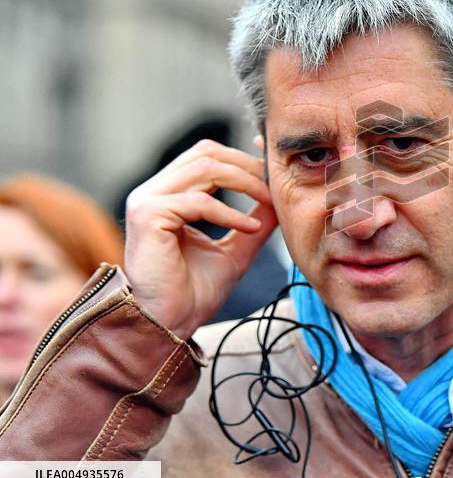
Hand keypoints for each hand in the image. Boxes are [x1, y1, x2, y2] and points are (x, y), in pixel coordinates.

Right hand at [123, 139, 277, 338]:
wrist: (169, 325)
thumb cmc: (196, 291)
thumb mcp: (238, 246)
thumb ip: (257, 218)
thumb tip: (280, 194)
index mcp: (170, 194)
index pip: (208, 156)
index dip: (244, 156)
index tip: (273, 164)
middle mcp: (154, 191)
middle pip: (207, 153)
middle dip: (247, 166)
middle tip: (275, 186)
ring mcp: (146, 200)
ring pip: (206, 168)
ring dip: (245, 183)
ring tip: (268, 203)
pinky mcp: (148, 215)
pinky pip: (199, 201)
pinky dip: (230, 212)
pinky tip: (249, 228)